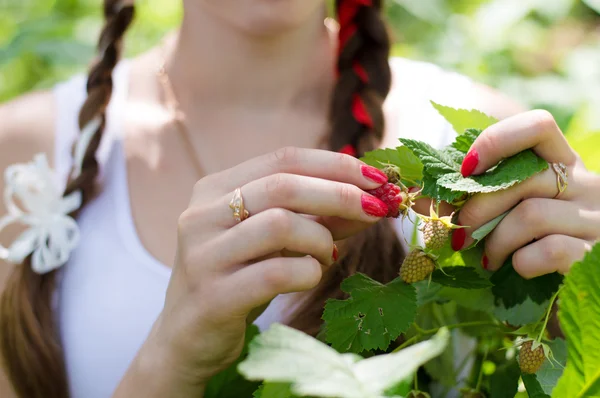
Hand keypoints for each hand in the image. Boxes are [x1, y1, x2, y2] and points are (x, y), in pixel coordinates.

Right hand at [123, 147, 389, 395]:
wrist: (188, 339)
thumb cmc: (238, 280)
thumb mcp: (274, 241)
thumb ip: (315, 217)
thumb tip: (372, 199)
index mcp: (214, 189)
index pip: (283, 159)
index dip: (336, 165)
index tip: (379, 178)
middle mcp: (201, 215)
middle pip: (283, 185)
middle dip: (341, 194)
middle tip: (378, 210)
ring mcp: (203, 255)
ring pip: (280, 224)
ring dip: (321, 238)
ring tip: (329, 255)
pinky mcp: (212, 296)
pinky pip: (276, 273)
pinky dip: (308, 272)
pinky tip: (310, 277)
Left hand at [452, 110, 599, 277]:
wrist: (580, 285)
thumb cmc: (531, 243)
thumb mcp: (507, 212)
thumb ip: (473, 198)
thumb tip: (417, 196)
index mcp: (562, 163)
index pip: (539, 125)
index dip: (496, 141)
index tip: (466, 169)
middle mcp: (586, 183)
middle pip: (522, 178)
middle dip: (477, 209)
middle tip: (459, 235)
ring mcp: (594, 218)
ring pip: (531, 215)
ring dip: (495, 241)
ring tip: (488, 258)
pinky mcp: (594, 253)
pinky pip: (549, 250)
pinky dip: (521, 263)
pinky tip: (516, 268)